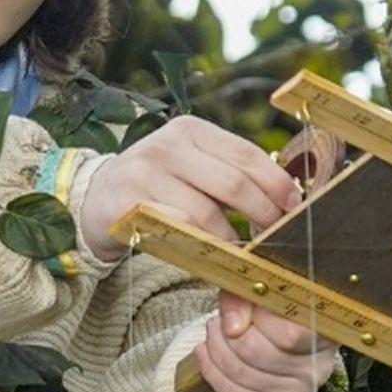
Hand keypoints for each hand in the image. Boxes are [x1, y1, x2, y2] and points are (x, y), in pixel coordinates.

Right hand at [77, 114, 303, 263]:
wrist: (96, 198)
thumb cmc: (159, 186)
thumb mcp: (192, 169)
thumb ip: (230, 179)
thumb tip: (286, 203)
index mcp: (191, 130)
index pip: (247, 154)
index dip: (277, 184)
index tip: (295, 210)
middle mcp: (166, 145)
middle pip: (233, 184)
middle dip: (262, 216)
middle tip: (276, 240)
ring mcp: (143, 173)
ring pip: (206, 215)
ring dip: (232, 243)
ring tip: (245, 258)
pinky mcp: (126, 205)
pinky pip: (175, 233)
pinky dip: (200, 251)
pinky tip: (213, 261)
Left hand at [191, 290, 340, 391]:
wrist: (281, 332)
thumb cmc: (272, 308)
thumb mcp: (259, 290)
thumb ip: (244, 297)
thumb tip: (232, 326)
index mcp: (322, 332)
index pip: (288, 335)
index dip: (257, 319)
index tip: (246, 307)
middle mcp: (316, 368)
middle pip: (254, 353)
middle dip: (224, 333)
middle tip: (218, 321)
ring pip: (239, 374)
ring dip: (214, 349)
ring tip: (214, 333)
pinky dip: (212, 373)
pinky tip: (208, 355)